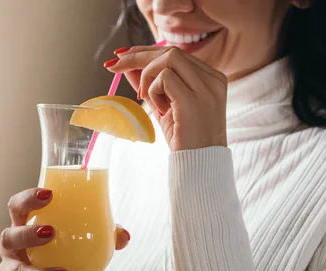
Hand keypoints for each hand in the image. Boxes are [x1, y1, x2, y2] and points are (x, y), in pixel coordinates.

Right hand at [0, 188, 129, 270]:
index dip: (28, 198)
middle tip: (50, 232)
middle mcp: (10, 248)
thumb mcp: (79, 246)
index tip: (48, 194)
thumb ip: (102, 237)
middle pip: (9, 236)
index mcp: (22, 226)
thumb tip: (124, 235)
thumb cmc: (61, 260)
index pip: (17, 206)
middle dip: (27, 233)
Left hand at [106, 46, 227, 151]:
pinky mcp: (195, 100)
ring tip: (146, 99)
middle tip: (113, 67)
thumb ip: (150, 86)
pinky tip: (159, 109)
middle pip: (170, 51)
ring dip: (147, 77)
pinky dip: (153, 91)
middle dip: (136, 56)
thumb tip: (128, 67)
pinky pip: (165, 78)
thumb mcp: (164, 107)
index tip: (122, 55)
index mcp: (210, 78)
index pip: (175, 53)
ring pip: (168, 58)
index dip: (145, 51)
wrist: (200, 165)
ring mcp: (206, 88)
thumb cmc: (184, 139)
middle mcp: (212, 78)